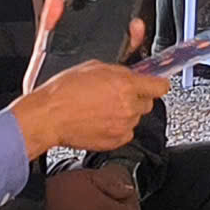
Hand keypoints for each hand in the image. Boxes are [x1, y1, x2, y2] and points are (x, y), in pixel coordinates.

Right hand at [11, 61, 168, 156]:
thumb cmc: (64, 91)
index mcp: (126, 85)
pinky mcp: (116, 141)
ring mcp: (123, 126)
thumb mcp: (93, 67)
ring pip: (135, 118)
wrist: (49, 116)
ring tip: (102, 108)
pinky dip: (117, 128)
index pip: (160, 86)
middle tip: (116, 95)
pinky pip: (125, 133)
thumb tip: (130, 73)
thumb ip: (118, 71)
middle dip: (136, 98)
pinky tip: (99, 120)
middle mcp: (128, 107)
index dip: (157, 84)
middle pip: (147, 103)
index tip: (154, 84)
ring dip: (125, 113)